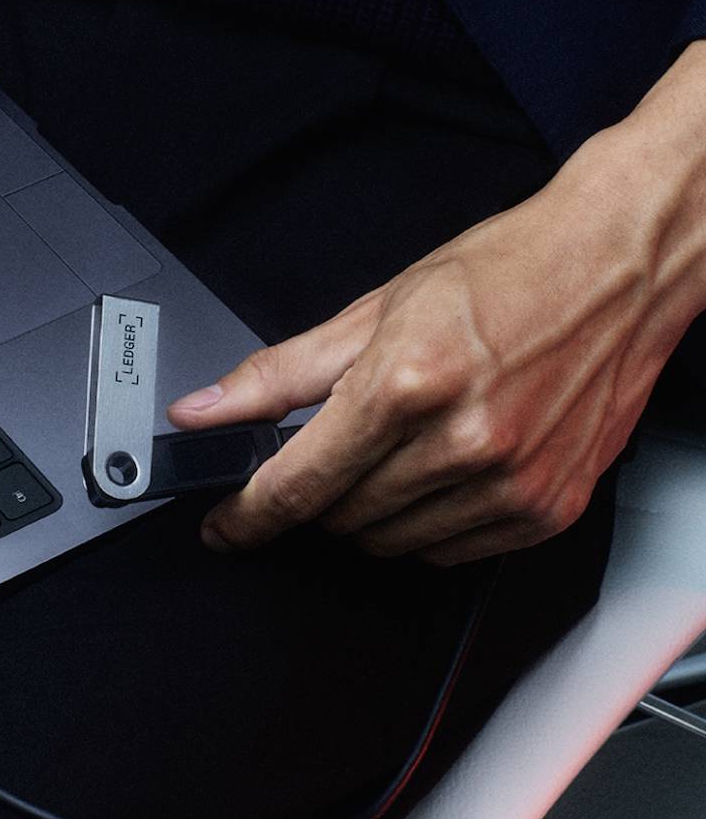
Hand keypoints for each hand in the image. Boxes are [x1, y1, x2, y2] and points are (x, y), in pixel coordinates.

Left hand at [166, 108, 705, 566]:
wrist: (617, 265)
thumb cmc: (502, 276)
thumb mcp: (371, 312)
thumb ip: (276, 375)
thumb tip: (201, 410)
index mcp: (408, 385)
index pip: (298, 483)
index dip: (246, 514)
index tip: (223, 526)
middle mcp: (465, 441)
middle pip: (340, 516)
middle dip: (315, 492)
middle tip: (331, 446)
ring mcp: (513, 482)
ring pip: (390, 542)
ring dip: (369, 510)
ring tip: (397, 445)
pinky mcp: (549, 508)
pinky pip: (451, 552)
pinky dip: (426, 525)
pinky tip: (437, 470)